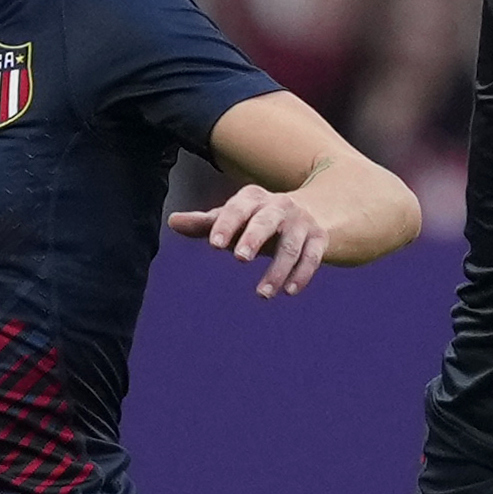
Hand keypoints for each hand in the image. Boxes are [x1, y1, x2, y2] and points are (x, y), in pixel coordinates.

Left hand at [168, 185, 330, 298]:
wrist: (315, 209)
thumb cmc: (260, 219)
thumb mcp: (236, 218)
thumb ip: (205, 223)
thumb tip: (172, 221)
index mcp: (254, 199)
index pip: (238, 208)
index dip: (226, 224)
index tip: (215, 245)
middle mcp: (280, 206)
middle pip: (267, 221)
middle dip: (254, 237)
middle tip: (240, 258)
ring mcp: (302, 222)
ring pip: (291, 245)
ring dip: (278, 269)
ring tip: (262, 294)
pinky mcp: (320, 239)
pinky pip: (312, 257)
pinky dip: (302, 275)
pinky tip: (288, 291)